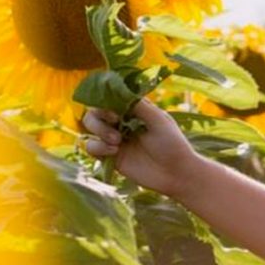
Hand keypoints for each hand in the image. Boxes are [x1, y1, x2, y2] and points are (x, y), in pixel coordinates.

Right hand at [81, 98, 199, 197]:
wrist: (175, 174)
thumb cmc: (172, 144)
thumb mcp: (158, 120)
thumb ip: (138, 105)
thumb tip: (119, 90)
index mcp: (134, 109)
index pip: (110, 97)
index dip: (106, 99)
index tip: (116, 109)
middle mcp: (121, 121)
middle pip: (95, 110)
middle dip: (100, 116)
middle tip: (115, 122)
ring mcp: (114, 138)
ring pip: (89, 126)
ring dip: (99, 130)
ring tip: (117, 141)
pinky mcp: (109, 156)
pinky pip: (91, 147)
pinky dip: (98, 147)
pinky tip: (114, 152)